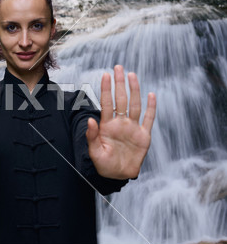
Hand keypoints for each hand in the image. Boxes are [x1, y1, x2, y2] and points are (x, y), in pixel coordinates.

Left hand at [86, 65, 155, 179]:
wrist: (117, 175)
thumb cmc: (103, 164)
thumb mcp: (94, 152)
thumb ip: (92, 136)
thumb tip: (90, 120)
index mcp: (107, 125)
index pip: (107, 103)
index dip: (106, 89)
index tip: (105, 75)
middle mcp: (120, 123)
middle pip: (121, 99)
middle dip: (119, 84)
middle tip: (118, 67)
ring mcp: (132, 128)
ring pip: (134, 105)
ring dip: (134, 90)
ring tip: (132, 75)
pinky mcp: (143, 136)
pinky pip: (148, 119)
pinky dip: (151, 108)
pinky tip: (151, 95)